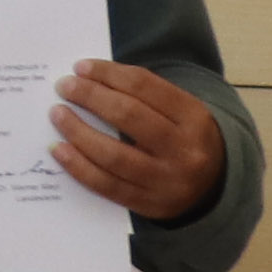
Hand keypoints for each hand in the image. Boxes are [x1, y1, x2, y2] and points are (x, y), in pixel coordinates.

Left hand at [53, 59, 228, 226]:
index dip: (108, 74)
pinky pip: (105, 184)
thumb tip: (88, 77)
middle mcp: (184, 149)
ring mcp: (167, 180)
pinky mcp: (149, 204)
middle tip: (64, 86)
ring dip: (77, 131)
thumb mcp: (181, 112)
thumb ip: (145, 95)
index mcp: (194, 117)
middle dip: (90, 97)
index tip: (80, 67)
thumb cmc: (184, 138)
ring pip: (113, 154)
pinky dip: (77, 166)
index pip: (144, 86)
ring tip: (57, 113)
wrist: (215, 187)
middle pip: (128, 116)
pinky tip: (58, 149)